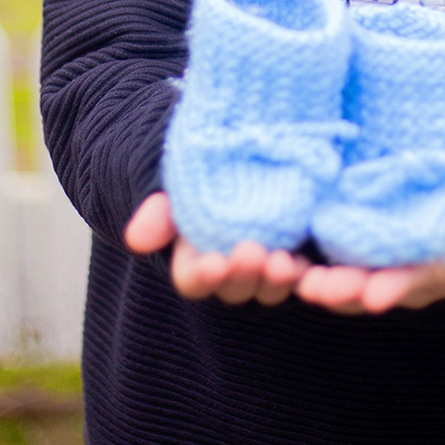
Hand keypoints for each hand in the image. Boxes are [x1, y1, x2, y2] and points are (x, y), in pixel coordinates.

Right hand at [123, 191, 309, 306]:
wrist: (240, 157)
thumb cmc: (202, 173)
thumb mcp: (177, 184)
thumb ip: (158, 211)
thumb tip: (136, 239)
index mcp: (195, 259)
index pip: (194, 279)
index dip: (203, 276)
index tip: (213, 264)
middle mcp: (230, 271)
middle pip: (234, 287)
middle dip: (243, 276)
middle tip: (252, 254)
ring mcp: (263, 267)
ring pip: (267, 288)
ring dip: (275, 281)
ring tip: (284, 263)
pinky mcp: (294, 258)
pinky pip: (300, 276)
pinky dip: (304, 275)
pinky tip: (308, 264)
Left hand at [294, 209, 444, 314]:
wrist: (434, 204)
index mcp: (428, 271)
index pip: (410, 281)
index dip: (393, 288)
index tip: (373, 296)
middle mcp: (393, 278)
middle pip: (367, 289)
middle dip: (344, 290)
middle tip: (317, 288)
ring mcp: (365, 269)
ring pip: (340, 283)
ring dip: (317, 284)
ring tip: (294, 278)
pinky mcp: (341, 255)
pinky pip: (319, 265)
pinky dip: (299, 267)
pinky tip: (279, 261)